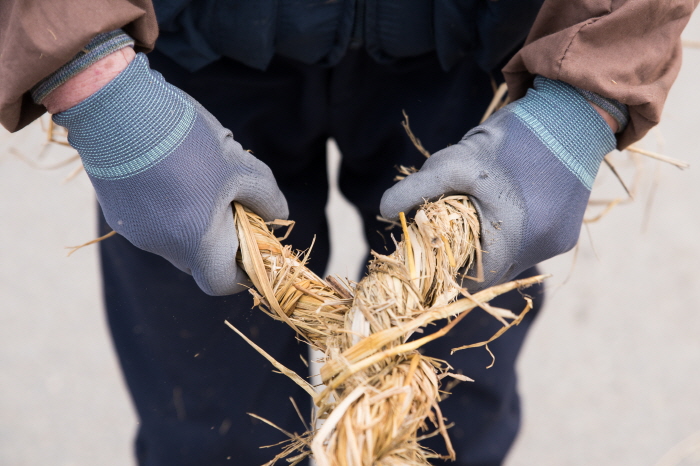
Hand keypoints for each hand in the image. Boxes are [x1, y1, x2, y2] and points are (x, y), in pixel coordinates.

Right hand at [52, 53, 287, 295]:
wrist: (116, 107)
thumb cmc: (187, 140)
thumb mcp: (239, 166)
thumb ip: (266, 198)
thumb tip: (275, 216)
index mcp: (195, 243)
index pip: (222, 282)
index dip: (243, 271)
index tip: (253, 244)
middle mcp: (162, 247)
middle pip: (200, 259)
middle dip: (221, 237)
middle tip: (231, 199)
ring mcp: (135, 231)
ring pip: (177, 238)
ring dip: (194, 218)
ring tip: (198, 175)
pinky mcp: (117, 211)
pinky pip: (153, 220)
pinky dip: (169, 207)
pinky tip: (170, 168)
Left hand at [380, 77, 616, 290]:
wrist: (575, 111)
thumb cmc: (511, 137)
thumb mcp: (453, 161)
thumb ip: (415, 190)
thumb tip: (382, 213)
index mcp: (514, 241)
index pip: (469, 280)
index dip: (443, 273)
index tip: (425, 257)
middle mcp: (541, 250)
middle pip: (489, 270)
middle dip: (463, 255)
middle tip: (443, 231)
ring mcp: (558, 242)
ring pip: (508, 257)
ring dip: (486, 242)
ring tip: (473, 213)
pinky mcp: (566, 231)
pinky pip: (527, 243)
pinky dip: (508, 231)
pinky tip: (501, 205)